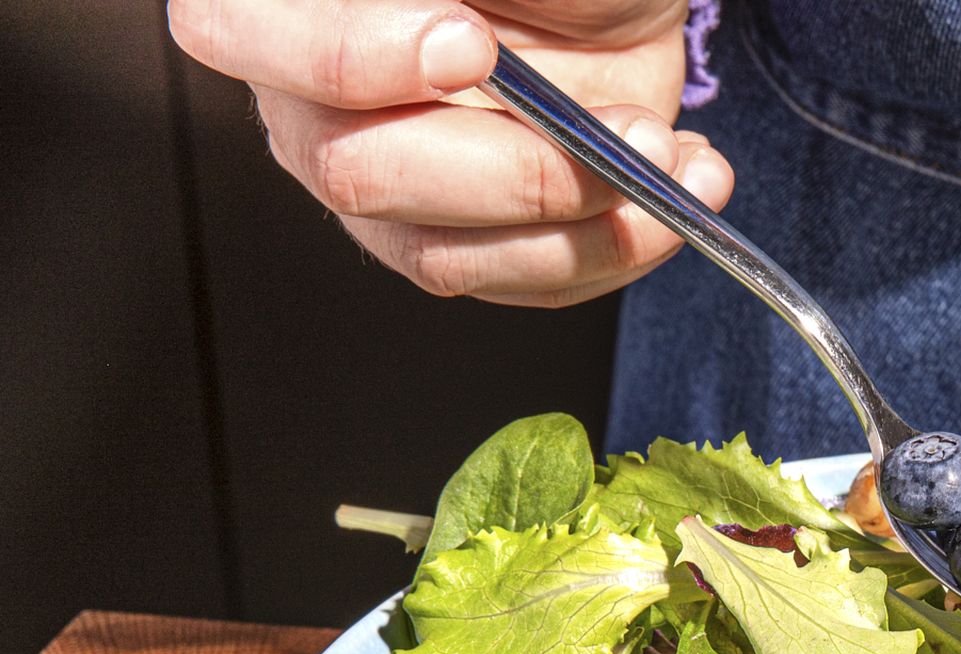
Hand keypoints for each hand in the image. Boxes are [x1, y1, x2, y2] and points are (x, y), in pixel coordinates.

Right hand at [168, 0, 733, 305]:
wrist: (616, 0)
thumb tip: (457, 27)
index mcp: (288, 5)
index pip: (239, 30)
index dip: (350, 56)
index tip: (471, 44)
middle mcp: (312, 99)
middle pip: (357, 170)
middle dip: (511, 166)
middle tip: (626, 131)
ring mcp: (388, 186)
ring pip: (444, 254)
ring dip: (581, 223)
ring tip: (669, 158)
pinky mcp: (469, 244)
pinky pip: (526, 281)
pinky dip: (620, 247)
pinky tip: (683, 186)